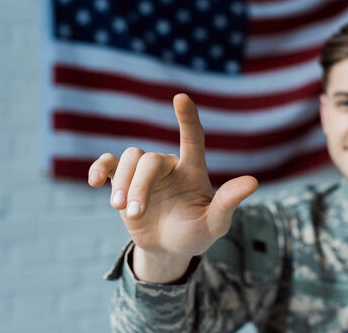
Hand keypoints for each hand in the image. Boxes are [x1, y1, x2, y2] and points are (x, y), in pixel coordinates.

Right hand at [88, 94, 257, 262]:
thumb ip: (228, 203)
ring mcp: (145, 172)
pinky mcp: (123, 181)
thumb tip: (253, 182)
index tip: (180, 97)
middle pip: (150, 159)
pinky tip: (94, 182)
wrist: (169, 249)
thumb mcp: (215, 224)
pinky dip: (98, 168)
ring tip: (121, 209)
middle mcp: (169, 165)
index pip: (192, 137)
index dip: (187, 118)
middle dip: (139, 185)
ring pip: (128, 159)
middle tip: (134, 214)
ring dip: (122, 183)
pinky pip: (107, 164)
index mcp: (193, 170)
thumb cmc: (197, 233)